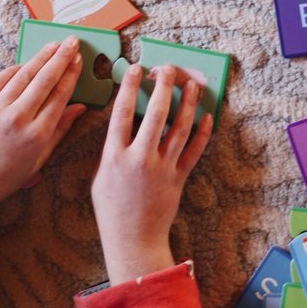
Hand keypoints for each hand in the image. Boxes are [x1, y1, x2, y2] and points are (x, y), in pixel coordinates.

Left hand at [0, 38, 86, 220]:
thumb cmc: (8, 175)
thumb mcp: (41, 158)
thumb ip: (61, 130)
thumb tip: (80, 107)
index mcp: (37, 134)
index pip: (60, 95)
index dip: (71, 74)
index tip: (79, 60)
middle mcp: (18, 118)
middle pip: (45, 79)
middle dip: (61, 57)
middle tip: (72, 42)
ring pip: (24, 75)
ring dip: (41, 57)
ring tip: (54, 45)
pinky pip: (1, 79)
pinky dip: (16, 69)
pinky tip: (27, 63)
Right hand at [91, 64, 212, 284]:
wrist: (132, 239)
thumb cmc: (111, 208)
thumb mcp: (100, 175)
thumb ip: (110, 148)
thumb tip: (121, 121)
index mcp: (114, 156)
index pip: (122, 113)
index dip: (130, 87)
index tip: (136, 69)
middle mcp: (139, 159)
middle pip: (154, 114)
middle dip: (163, 87)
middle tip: (168, 69)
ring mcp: (161, 168)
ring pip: (179, 128)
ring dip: (187, 103)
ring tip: (192, 85)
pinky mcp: (178, 178)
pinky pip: (194, 151)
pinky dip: (203, 133)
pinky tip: (206, 116)